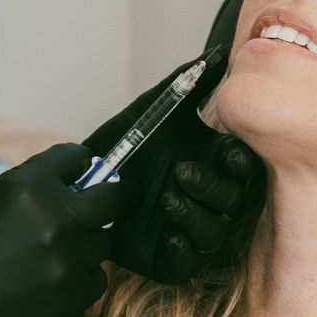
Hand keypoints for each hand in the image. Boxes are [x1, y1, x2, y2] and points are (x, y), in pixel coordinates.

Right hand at [0, 143, 118, 316]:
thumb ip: (32, 194)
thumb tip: (72, 189)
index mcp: (28, 184)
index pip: (78, 158)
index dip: (82, 167)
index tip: (86, 174)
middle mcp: (55, 214)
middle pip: (115, 197)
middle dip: (118, 197)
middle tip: (120, 200)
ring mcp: (69, 255)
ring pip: (102, 242)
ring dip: (85, 247)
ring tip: (51, 260)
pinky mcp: (75, 293)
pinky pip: (96, 279)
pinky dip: (79, 281)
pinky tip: (48, 286)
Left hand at [88, 0, 285, 282]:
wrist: (77, 183)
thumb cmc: (120, 144)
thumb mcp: (148, 110)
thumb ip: (183, 84)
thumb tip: (215, 54)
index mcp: (211, 162)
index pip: (240, 165)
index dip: (238, 161)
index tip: (226, 151)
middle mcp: (207, 198)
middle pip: (232, 198)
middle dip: (211, 186)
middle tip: (181, 172)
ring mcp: (189, 230)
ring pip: (214, 232)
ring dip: (197, 216)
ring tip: (168, 199)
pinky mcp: (167, 258)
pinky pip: (189, 263)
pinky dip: (184, 251)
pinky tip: (168, 236)